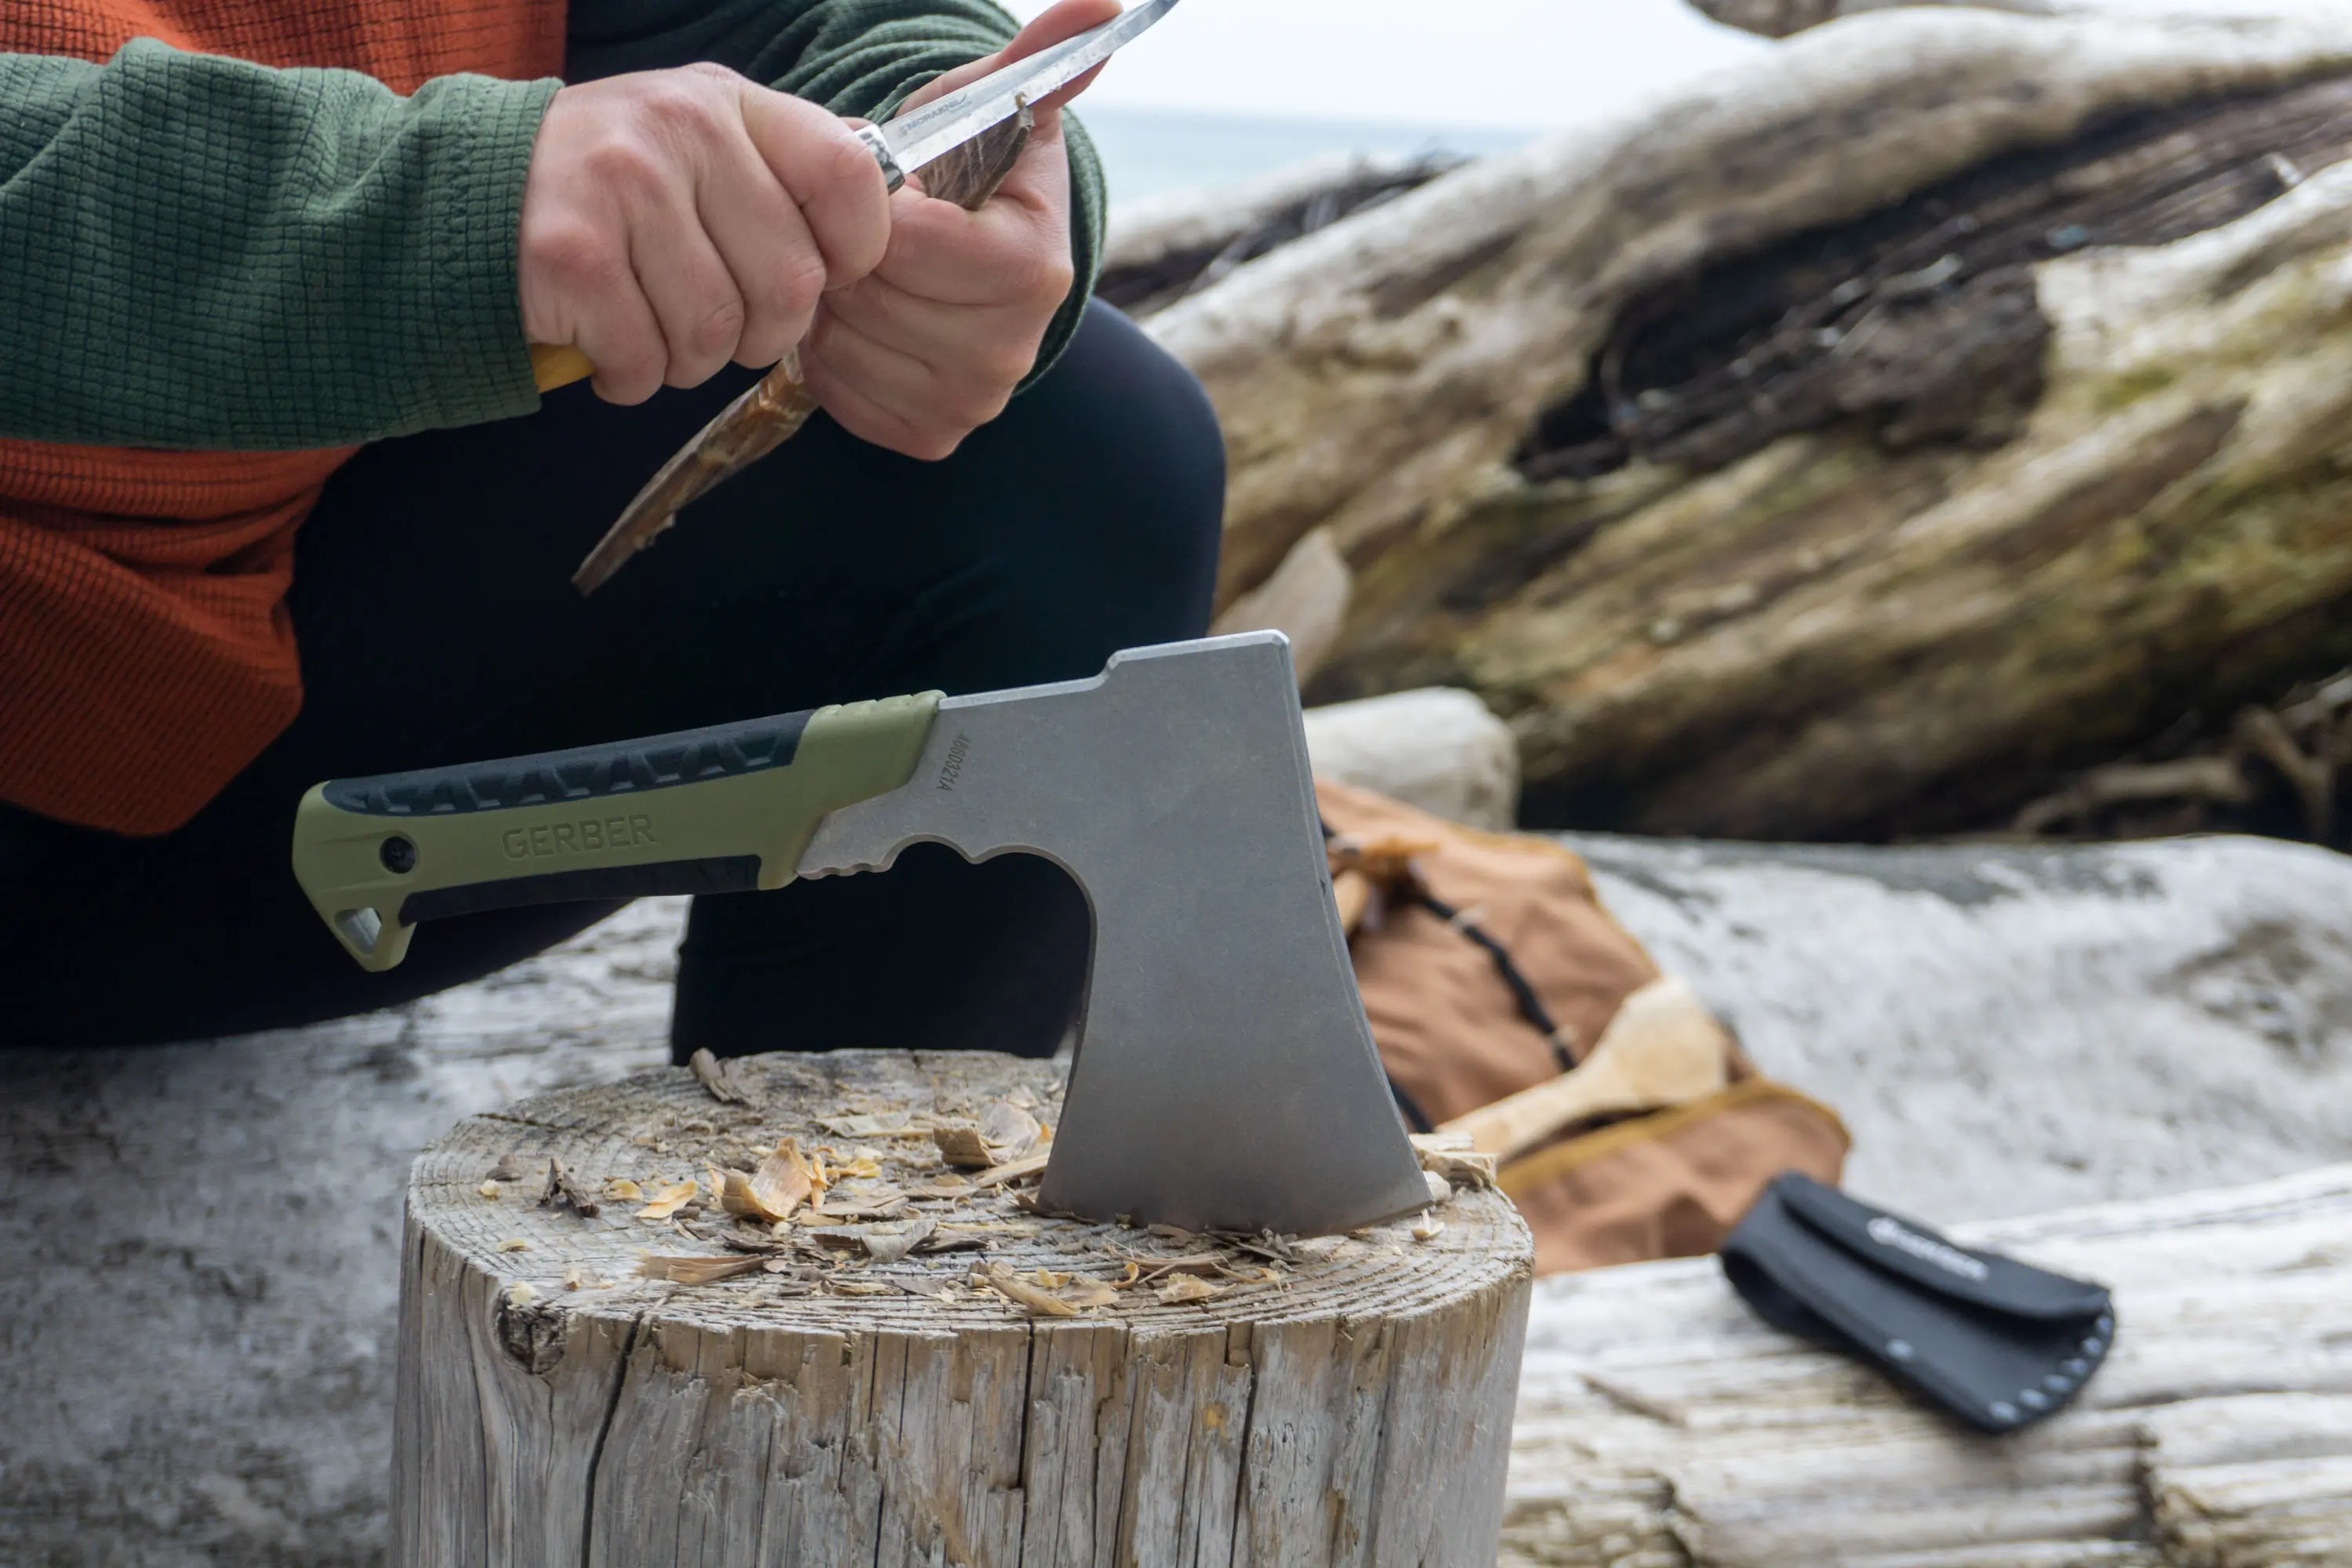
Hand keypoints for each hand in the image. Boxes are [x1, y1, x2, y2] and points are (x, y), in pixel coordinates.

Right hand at [518, 64, 894, 405]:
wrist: (457, 200)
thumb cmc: (609, 193)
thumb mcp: (701, 145)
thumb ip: (786, 171)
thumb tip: (899, 214)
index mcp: (729, 103)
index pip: (851, 178)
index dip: (857, 252)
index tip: (822, 276)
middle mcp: (679, 128)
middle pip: (791, 284)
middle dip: (762, 333)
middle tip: (718, 322)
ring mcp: (621, 187)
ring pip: (718, 333)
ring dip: (688, 360)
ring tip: (651, 325)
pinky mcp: (570, 254)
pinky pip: (647, 361)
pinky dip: (630, 377)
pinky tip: (605, 341)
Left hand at [800, 0, 1120, 460]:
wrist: (972, 257)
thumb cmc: (973, 172)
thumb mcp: (993, 104)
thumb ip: (1037, 60)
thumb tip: (1099, 6)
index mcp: (1033, 270)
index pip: (906, 242)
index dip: (874, 205)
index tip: (890, 186)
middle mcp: (1012, 350)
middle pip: (870, 293)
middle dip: (848, 249)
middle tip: (869, 229)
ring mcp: (973, 401)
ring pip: (844, 342)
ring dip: (832, 298)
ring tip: (866, 268)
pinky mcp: (930, 434)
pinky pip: (839, 391)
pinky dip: (832, 351)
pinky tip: (863, 316)